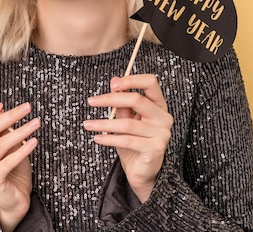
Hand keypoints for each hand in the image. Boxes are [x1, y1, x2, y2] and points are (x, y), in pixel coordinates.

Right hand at [0, 101, 39, 231]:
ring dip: (21, 131)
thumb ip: (4, 128)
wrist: (15, 197)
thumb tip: (1, 109)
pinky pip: (8, 161)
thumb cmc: (13, 166)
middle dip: (10, 115)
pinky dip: (23, 150)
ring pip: (1, 144)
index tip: (0, 104)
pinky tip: (34, 142)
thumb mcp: (9, 142)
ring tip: (36, 123)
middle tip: (28, 107)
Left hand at [84, 75, 172, 201]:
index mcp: (158, 105)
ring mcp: (162, 133)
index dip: (131, 80)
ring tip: (88, 124)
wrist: (141, 172)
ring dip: (104, 123)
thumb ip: (122, 103)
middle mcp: (164, 117)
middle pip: (137, 99)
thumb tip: (114, 80)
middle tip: (91, 101)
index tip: (112, 84)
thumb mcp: (125, 120)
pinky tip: (98, 138)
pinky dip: (109, 139)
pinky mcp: (156, 148)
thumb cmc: (133, 143)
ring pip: (128, 123)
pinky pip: (128, 140)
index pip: (150, 83)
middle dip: (111, 99)